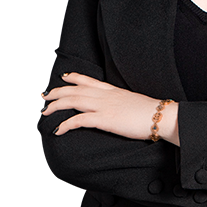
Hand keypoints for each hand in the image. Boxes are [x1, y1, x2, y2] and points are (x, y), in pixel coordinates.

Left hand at [41, 73, 168, 139]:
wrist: (161, 116)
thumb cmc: (151, 112)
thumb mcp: (133, 102)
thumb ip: (122, 102)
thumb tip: (118, 108)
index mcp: (113, 91)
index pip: (89, 81)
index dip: (74, 78)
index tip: (64, 77)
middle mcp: (106, 96)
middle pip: (75, 90)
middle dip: (57, 92)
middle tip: (45, 97)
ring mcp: (105, 106)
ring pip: (74, 101)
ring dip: (56, 106)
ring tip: (45, 112)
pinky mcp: (106, 120)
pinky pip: (80, 120)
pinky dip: (66, 124)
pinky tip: (58, 129)